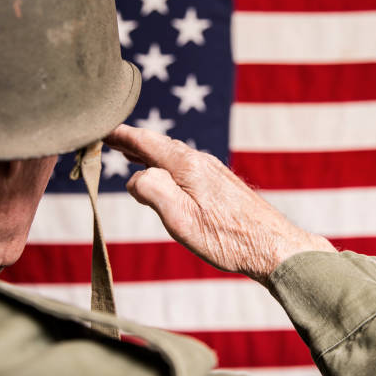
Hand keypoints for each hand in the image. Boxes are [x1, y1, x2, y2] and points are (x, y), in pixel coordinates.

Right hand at [104, 125, 335, 285]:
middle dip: (133, 142)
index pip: (146, 142)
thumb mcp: (181, 219)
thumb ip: (153, 190)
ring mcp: (214, 172)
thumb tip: (135, 177)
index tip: (101, 128)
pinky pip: (186, 165)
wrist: (273, 247)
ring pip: (173, 155)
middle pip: (159, 145)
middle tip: (110, 138)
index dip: (121, 135)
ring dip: (149, 153)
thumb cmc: (227, 239)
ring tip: (131, 153)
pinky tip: (167, 175)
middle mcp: (201, 162)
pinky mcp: (222, 184)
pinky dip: (167, 164)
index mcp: (187, 166)